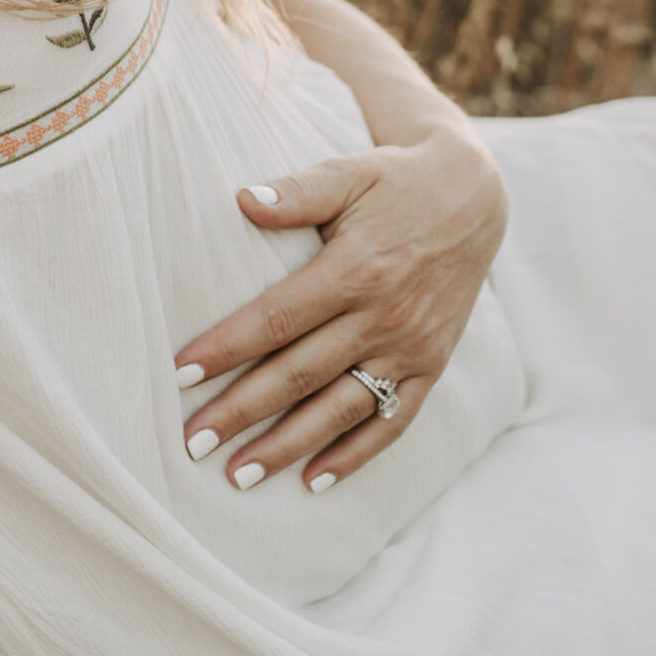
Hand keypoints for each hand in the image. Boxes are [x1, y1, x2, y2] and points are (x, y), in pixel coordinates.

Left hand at [173, 125, 508, 495]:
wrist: (474, 198)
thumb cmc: (396, 182)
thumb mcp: (348, 173)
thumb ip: (297, 192)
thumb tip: (243, 199)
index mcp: (356, 270)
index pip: (277, 318)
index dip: (228, 347)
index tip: (180, 372)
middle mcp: (384, 317)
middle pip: (300, 374)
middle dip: (242, 411)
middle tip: (193, 441)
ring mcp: (410, 348)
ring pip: (341, 409)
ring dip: (288, 447)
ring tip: (239, 475)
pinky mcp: (431, 366)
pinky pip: (393, 421)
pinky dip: (355, 455)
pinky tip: (314, 481)